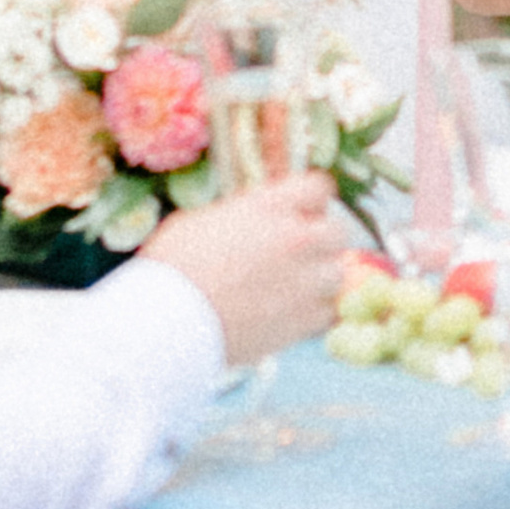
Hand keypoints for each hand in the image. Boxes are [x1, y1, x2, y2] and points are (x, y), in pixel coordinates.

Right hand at [147, 174, 351, 363]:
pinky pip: (329, 312)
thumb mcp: (202, 220)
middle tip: (297, 249)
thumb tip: (250, 221)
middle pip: (337, 230)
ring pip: (338, 273)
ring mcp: (305, 282)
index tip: (299, 209)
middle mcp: (297, 239)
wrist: (172, 321)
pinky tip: (292, 312)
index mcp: (271, 207)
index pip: (319, 187)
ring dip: (320, 276)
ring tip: (294, 285)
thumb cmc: (174, 264)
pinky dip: (316, 312)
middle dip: (320, 237)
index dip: (309, 198)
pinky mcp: (304, 322)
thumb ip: (241, 216)